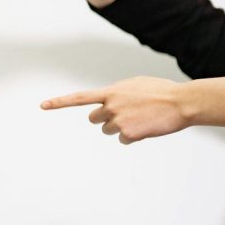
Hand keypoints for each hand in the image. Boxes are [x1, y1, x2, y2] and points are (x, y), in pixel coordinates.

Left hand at [41, 76, 190, 143]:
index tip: (43, 105)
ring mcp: (118, 120)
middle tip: (126, 114)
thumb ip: (118, 92)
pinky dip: (132, 137)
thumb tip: (109, 102)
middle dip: (105, 119)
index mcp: (111, 91)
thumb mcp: (136, 84)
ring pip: (108, 130)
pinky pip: (122, 140)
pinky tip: (146, 127)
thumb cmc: (161, 91)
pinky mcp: (127, 134)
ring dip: (120, 128)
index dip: (59, 102)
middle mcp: (110, 105)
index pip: (79, 98)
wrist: (182, 102)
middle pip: (94, 119)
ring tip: (140, 118)